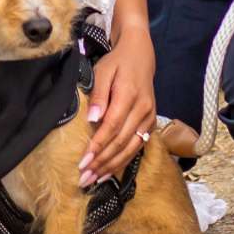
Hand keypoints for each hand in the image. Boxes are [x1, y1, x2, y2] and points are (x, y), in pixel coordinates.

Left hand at [80, 28, 156, 186]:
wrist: (140, 54)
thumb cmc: (117, 62)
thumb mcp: (102, 71)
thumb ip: (98, 95)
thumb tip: (92, 119)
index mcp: (129, 95)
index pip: (112, 126)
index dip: (98, 146)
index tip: (82, 162)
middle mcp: (143, 109)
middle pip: (121, 142)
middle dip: (102, 162)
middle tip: (84, 178)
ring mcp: (149, 117)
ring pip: (131, 148)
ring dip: (112, 166)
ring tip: (95, 180)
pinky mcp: (151, 122)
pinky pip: (138, 146)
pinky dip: (124, 160)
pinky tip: (110, 171)